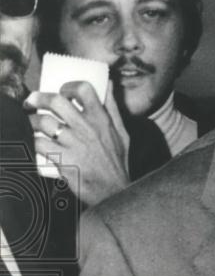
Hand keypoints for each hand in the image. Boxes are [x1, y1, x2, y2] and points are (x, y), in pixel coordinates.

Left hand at [26, 81, 130, 205]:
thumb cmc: (116, 162)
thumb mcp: (122, 133)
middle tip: (32, 102)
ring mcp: (74, 144)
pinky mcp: (63, 160)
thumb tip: (109, 84)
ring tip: (30, 123)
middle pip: (56, 102)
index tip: (61, 91)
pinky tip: (32, 141)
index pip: (85, 90)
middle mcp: (88, 129)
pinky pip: (38, 144)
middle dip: (39, 98)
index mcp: (102, 120)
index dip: (68, 86)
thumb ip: (113, 108)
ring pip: (43, 122)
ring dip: (31, 120)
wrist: (113, 192)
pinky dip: (31, 140)